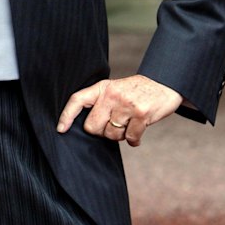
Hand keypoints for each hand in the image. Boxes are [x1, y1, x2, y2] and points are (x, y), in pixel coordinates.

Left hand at [56, 74, 182, 146]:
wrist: (163, 84)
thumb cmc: (135, 91)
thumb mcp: (115, 89)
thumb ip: (101, 103)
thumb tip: (87, 127)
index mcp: (103, 87)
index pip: (77, 100)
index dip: (66, 115)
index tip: (60, 129)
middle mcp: (112, 95)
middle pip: (92, 126)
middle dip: (101, 131)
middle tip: (114, 124)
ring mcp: (127, 105)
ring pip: (111, 135)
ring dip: (120, 135)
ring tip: (129, 123)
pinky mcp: (142, 115)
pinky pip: (130, 139)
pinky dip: (134, 140)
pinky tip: (138, 132)